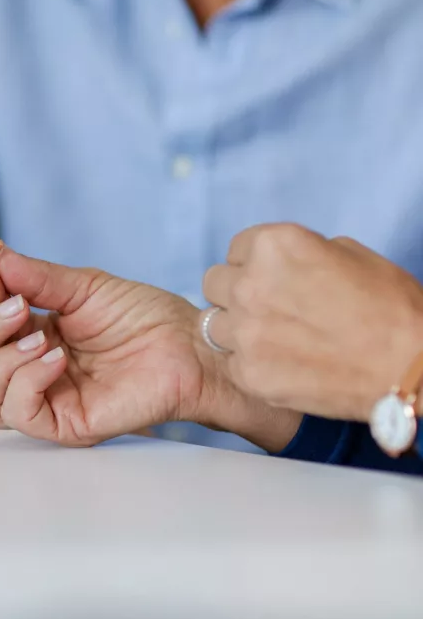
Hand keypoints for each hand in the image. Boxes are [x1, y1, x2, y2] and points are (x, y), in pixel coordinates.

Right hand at [0, 248, 300, 450]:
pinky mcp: (64, 425)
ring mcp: (45, 401)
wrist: (191, 346)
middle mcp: (29, 372)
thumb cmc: (145, 318)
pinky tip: (54, 358)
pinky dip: (26, 381)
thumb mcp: (82, 287)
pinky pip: (18, 413)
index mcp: (29, 336)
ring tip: (39, 338)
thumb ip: (33, 276)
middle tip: (17, 306)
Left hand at [203, 223, 422, 421]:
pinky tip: (283, 364)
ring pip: (214, 324)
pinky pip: (231, 362)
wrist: (410, 367)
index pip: (236, 249)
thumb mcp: (348, 253)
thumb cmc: (389, 306)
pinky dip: (250, 364)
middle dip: (237, 293)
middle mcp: (250, 284)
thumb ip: (298, 254)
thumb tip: (276, 262)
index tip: (275, 279)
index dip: (255, 264)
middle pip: (215, 283)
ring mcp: (245, 332)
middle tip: (270, 309)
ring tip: (275, 339)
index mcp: (274, 246)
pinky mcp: (248, 372)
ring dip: (238, 329)